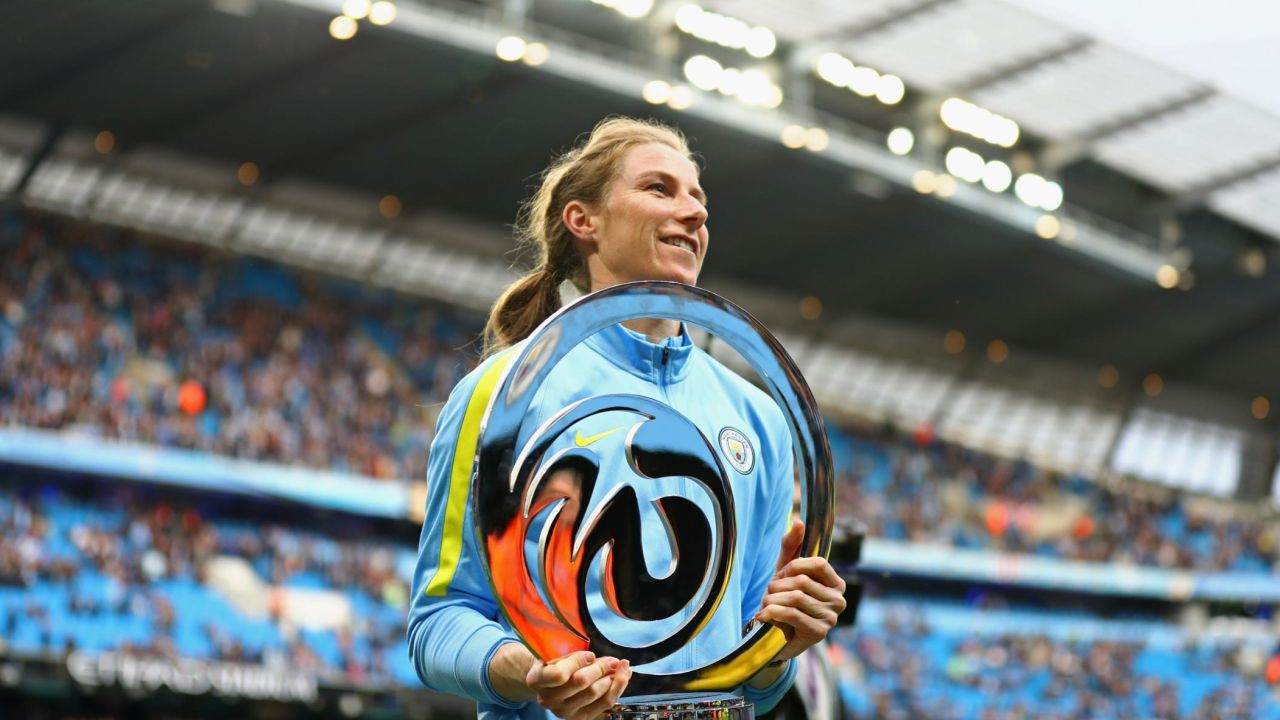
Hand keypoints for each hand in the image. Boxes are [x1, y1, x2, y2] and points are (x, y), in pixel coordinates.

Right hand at [526, 650, 631, 719]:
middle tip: (612, 660)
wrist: (548, 685)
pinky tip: (622, 676)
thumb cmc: (554, 665)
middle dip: (601, 668)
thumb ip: (573, 656)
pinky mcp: (580, 717)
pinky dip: (617, 687)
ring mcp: (564, 711)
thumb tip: (599, 659)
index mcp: (537, 680)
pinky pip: (604, 702)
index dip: (578, 662)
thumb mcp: (554, 655)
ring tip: (619, 666)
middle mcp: (548, 699)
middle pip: (581, 682)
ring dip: (612, 677)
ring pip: (595, 692)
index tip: (590, 655)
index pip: (559, 674)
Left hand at [755, 521, 845, 662]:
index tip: (781, 575)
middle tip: (769, 593)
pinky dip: (772, 612)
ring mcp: (831, 618)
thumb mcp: (786, 570)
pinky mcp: (819, 633)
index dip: (794, 566)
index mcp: (836, 583)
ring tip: (766, 605)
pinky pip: (792, 614)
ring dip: (772, 600)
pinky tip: (763, 615)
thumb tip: (798, 521)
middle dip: (778, 585)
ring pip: (796, 597)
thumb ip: (792, 546)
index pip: (818, 563)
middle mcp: (839, 600)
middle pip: (803, 581)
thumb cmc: (784, 599)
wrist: (775, 635)